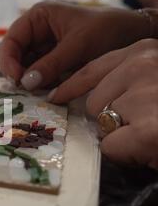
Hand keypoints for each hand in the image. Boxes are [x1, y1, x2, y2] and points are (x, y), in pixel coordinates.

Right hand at [0, 2, 150, 90]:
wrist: (132, 36)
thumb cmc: (106, 31)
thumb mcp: (78, 45)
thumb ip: (51, 64)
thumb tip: (26, 83)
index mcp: (39, 18)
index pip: (12, 40)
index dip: (8, 60)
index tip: (16, 79)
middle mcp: (36, 33)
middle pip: (14, 56)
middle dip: (18, 74)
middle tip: (26, 90)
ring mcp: (43, 49)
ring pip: (24, 69)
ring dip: (29, 82)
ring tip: (40, 91)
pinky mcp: (51, 63)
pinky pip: (37, 76)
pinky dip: (40, 86)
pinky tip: (48, 90)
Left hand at [49, 39, 157, 168]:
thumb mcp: (154, 79)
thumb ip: (129, 80)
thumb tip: (88, 98)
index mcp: (146, 51)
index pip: (91, 69)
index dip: (71, 86)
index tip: (56, 96)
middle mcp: (142, 66)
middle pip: (93, 100)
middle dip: (109, 116)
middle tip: (142, 124)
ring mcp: (144, 96)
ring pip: (101, 124)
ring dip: (120, 135)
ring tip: (152, 135)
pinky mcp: (148, 130)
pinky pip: (111, 147)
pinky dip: (126, 154)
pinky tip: (150, 149)